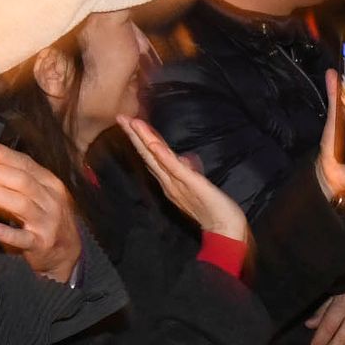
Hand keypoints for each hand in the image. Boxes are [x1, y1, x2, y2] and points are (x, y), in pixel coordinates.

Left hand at [0, 141, 85, 284]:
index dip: (6, 155)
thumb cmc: (45, 217)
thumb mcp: (35, 191)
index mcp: (50, 184)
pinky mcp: (41, 244)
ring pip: (22, 205)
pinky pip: (25, 239)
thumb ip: (12, 169)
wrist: (66, 253)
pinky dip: (10, 234)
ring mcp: (48, 223)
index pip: (27, 164)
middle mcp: (51, 200)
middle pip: (23, 182)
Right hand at [118, 116, 249, 244]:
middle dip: (134, 135)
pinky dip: (161, 155)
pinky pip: (173, 167)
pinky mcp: (189, 183)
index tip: (129, 123)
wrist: (225, 228)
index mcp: (169, 181)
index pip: (152, 156)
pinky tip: (152, 144)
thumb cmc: (212, 208)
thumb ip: (186, 173)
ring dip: (143, 139)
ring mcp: (177, 182)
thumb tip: (182, 160)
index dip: (140, 139)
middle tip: (120, 117)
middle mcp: (168, 181)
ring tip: (131, 122)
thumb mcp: (196, 185)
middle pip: (148, 154)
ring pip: (155, 157)